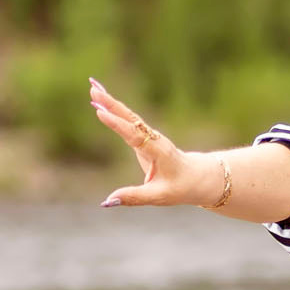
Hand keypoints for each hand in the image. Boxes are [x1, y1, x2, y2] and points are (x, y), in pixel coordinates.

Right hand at [90, 79, 221, 207]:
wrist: (197, 177)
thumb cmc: (180, 187)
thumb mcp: (158, 196)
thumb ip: (133, 197)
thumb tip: (106, 201)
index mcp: (158, 151)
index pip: (135, 135)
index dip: (117, 124)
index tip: (101, 112)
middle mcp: (153, 139)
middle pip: (130, 119)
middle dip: (112, 105)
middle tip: (93, 91)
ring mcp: (149, 136)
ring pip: (128, 116)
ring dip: (111, 102)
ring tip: (93, 88)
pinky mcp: (144, 137)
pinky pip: (128, 120)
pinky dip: (114, 109)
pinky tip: (101, 101)